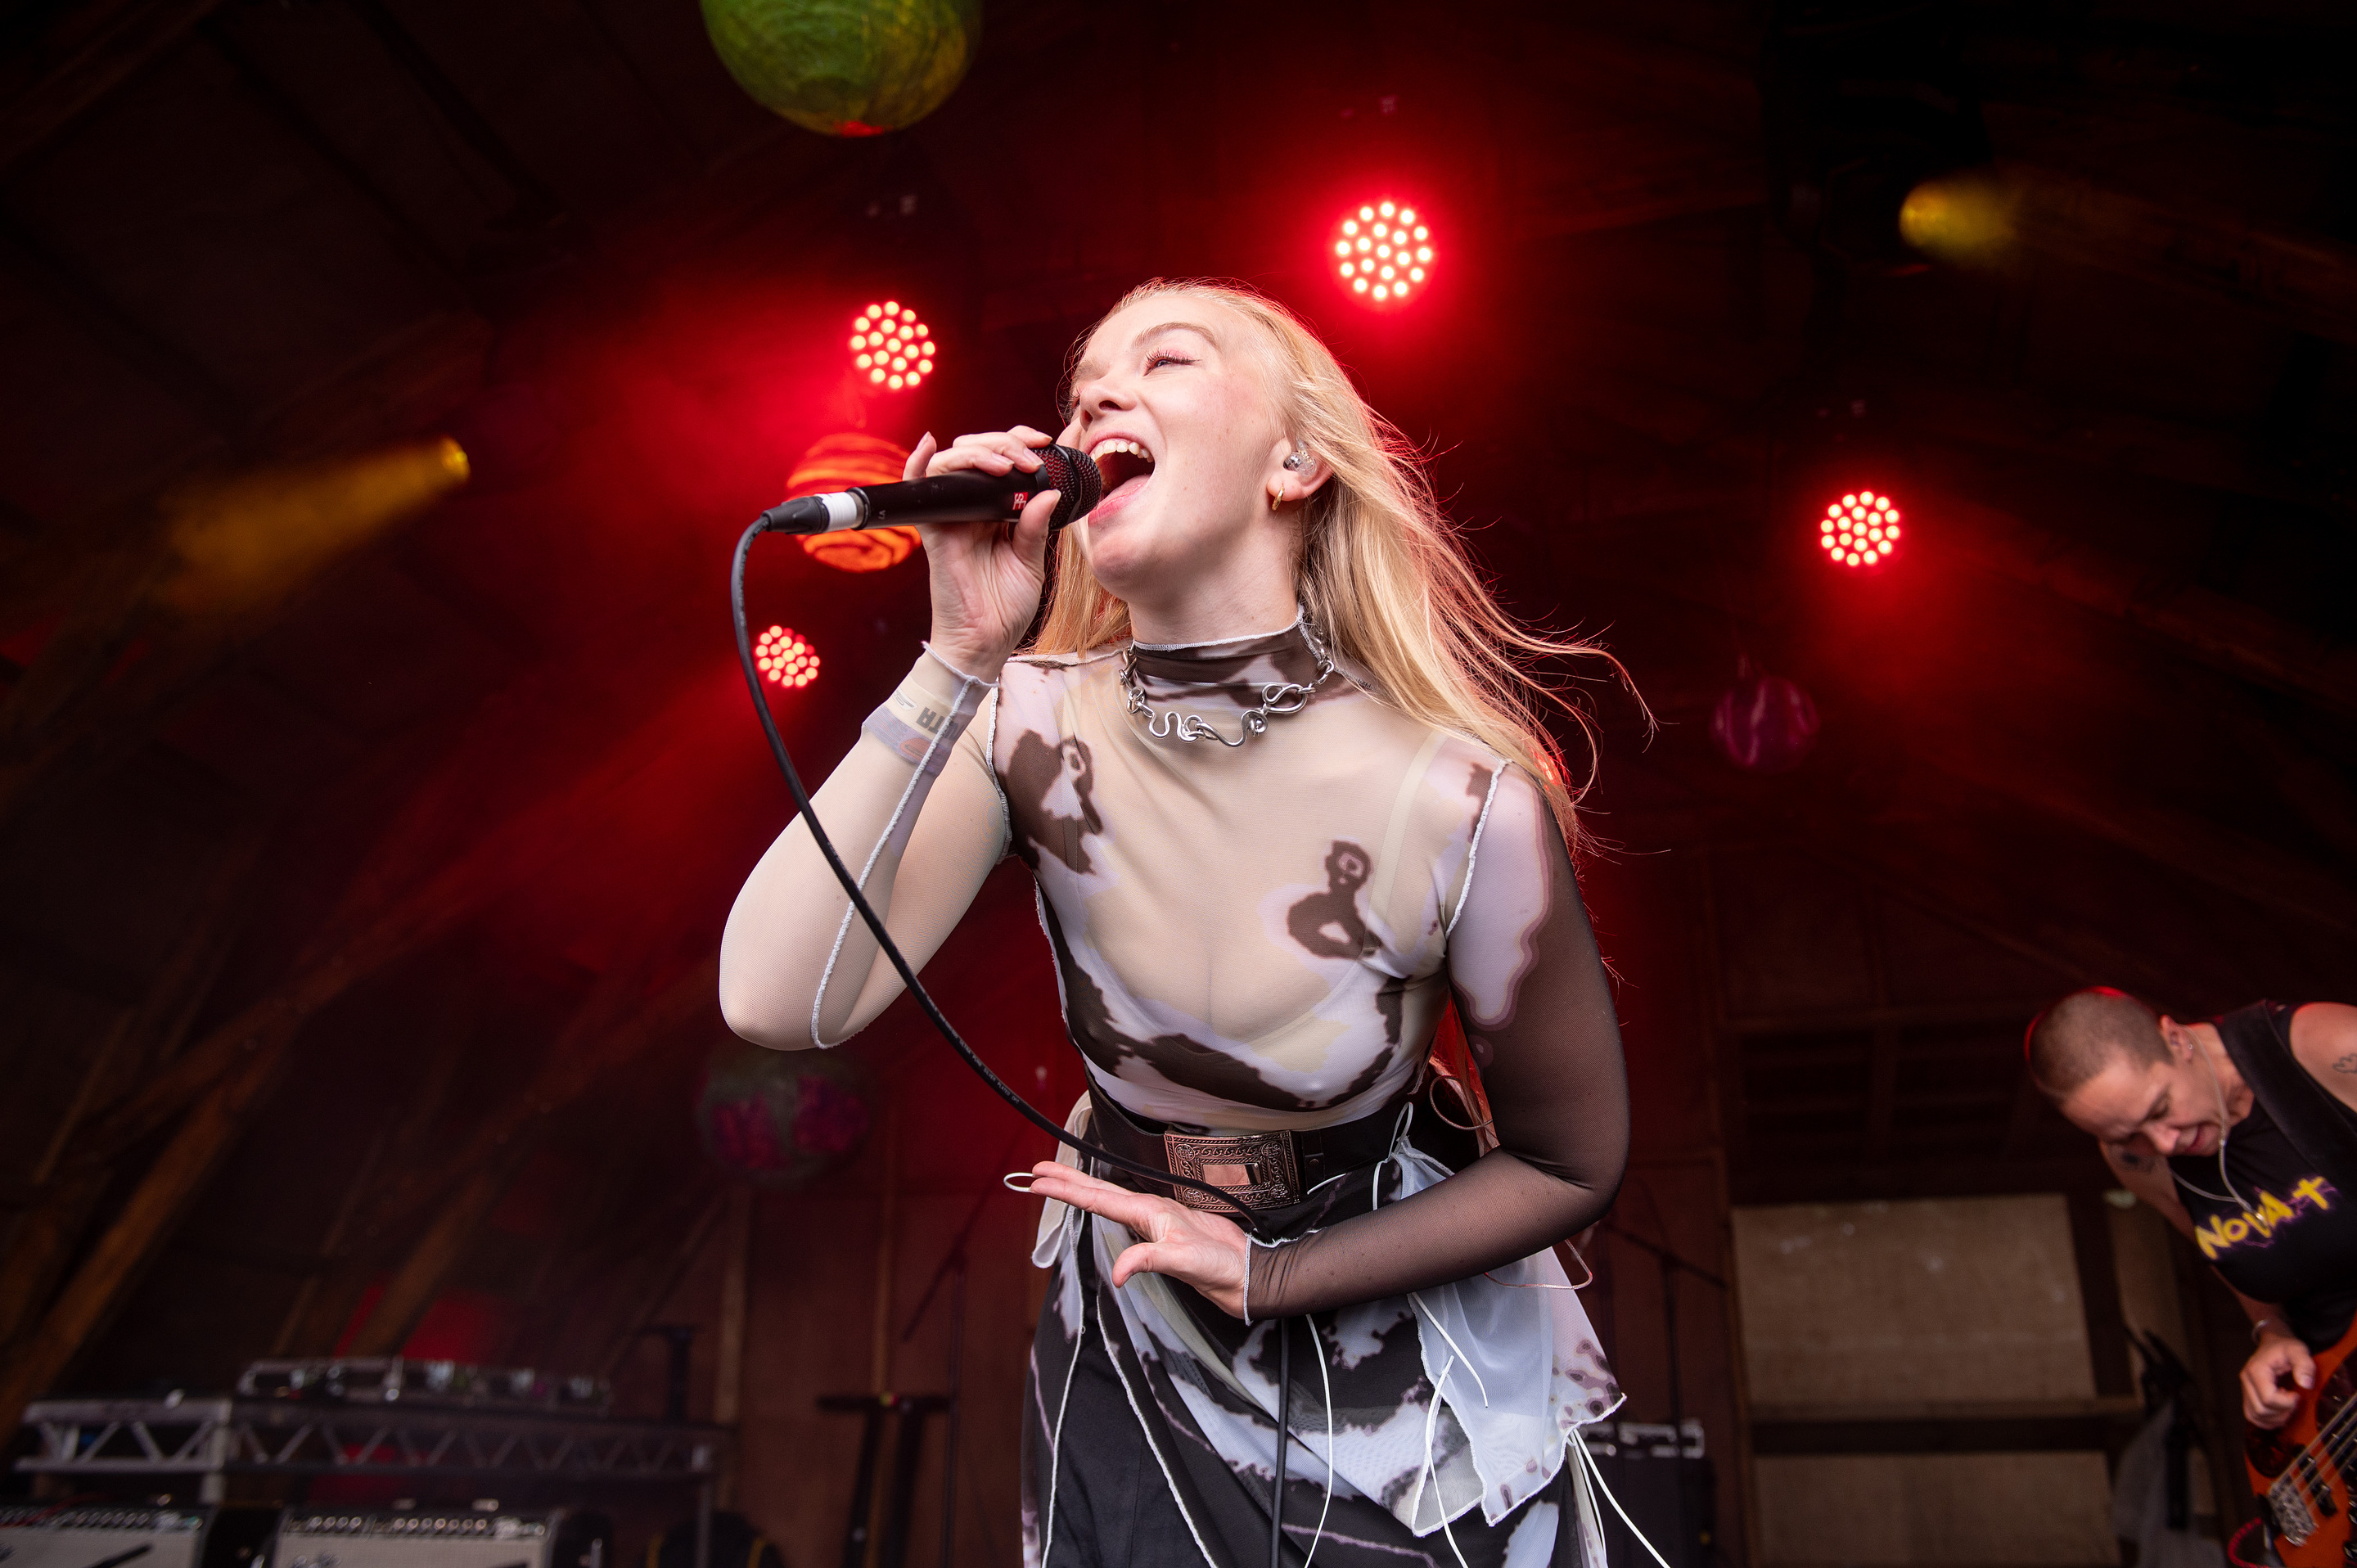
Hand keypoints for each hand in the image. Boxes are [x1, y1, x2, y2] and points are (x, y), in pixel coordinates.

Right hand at [906, 427, 1063, 678]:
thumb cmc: (1006, 607)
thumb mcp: (1031, 562)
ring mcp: (951, 518)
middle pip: (976, 453)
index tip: (1044, 442)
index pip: (1002, 461)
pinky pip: (919, 492)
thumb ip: (1036, 527)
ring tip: (1007, 465)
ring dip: (979, 453)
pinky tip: (928, 444)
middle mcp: (971, 509)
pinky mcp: (935, 532)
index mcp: (996, 512)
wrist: (985, 642)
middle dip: (1003, 443)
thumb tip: (1048, 491)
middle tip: (1029, 457)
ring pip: (951, 464)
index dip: (1019, 443)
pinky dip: (917, 464)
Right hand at [1024, 1160, 1252, 1317]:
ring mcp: (1154, 1221)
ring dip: (1081, 1189)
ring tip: (1057, 1182)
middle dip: (1067, 1181)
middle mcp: (1149, 1211)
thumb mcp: (1183, 1261)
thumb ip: (1147, 1260)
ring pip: (1108, 1199)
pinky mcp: (1159, 1234)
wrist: (1244, 1274)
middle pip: (1099, 1191)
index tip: (1039, 1181)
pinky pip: (1120, 1214)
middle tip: (1036, 1173)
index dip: (1066, 1190)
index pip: (1098, 1199)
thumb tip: (1116, 1272)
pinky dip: (1100, 1205)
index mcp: (1149, 1211)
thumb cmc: (1219, 1264)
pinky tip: (1098, 1206)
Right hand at [2242, 1327, 2314, 1428]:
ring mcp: (2246, 1389)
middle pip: (2261, 1410)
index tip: (2298, 1395)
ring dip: (2275, 1418)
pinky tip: (2280, 1414)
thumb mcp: (2298, 1350)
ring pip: (2256, 1416)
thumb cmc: (2285, 1347)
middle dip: (2282, 1411)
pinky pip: (2253, 1416)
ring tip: (2288, 1407)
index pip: (2268, 1398)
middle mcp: (2246, 1381)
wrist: (2274, 1343)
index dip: (2287, 1402)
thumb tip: (2306, 1384)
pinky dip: (2267, 1421)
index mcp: (2256, 1371)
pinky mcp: (2248, 1396)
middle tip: (2294, 1401)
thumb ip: (2304, 1365)